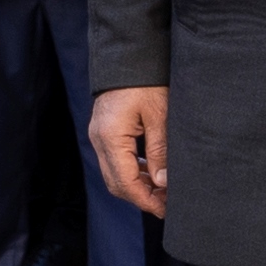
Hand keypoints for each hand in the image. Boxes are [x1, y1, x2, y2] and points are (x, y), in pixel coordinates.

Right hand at [89, 86, 169, 216]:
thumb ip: (160, 151)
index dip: (145, 200)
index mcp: (110, 137)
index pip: (125, 182)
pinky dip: (132, 171)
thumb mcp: (160, 115)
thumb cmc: (146, 81)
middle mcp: (98, 139)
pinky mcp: (104, 131)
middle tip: (167, 203)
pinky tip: (151, 172)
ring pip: (114, 173)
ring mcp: (98, 135)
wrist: (128, 56)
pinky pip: (115, 160)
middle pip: (115, 183)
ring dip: (137, 185)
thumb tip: (163, 182)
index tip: (165, 209)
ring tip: (163, 190)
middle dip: (140, 197)